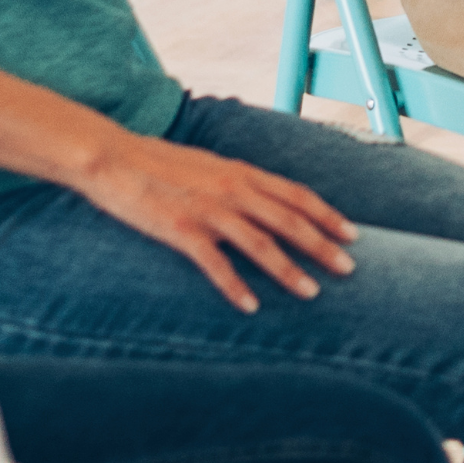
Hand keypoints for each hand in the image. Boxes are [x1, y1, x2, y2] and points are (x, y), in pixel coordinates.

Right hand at [77, 130, 358, 314]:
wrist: (112, 156)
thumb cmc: (158, 162)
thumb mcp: (208, 165)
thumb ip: (236, 182)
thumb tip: (261, 197)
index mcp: (241, 172)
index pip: (296, 194)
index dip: (326, 214)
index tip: (351, 233)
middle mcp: (232, 189)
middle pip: (289, 220)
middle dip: (322, 245)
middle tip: (349, 269)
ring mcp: (208, 209)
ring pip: (261, 243)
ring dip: (289, 270)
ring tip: (312, 293)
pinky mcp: (180, 229)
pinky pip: (215, 263)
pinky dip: (235, 285)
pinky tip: (251, 306)